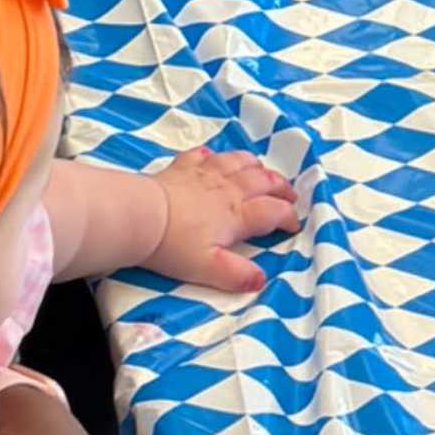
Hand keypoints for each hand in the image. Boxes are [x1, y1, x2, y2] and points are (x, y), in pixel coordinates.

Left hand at [140, 142, 306, 301]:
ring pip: (239, 161)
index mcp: (237, 214)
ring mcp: (205, 174)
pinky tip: (213, 159)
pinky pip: (204, 155)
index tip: (293, 226)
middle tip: (290, 195)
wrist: (140, 216)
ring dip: (256, 166)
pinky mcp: (183, 168)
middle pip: (264, 180)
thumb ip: (236, 275)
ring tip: (262, 171)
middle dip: (281, 188)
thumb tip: (260, 279)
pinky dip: (214, 156)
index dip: (288, 217)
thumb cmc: (173, 245)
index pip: (273, 211)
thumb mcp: (208, 269)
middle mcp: (228, 189)